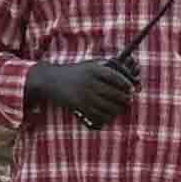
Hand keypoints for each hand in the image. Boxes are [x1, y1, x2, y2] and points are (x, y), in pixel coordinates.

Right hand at [27, 50, 143, 126]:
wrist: (49, 80)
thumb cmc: (73, 72)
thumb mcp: (88, 65)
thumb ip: (105, 68)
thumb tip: (127, 74)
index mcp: (93, 69)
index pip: (116, 77)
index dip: (126, 84)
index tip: (131, 88)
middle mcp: (89, 82)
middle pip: (115, 93)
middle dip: (124, 99)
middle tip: (128, 100)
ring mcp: (84, 95)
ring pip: (108, 106)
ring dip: (117, 109)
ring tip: (120, 109)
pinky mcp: (79, 105)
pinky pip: (98, 114)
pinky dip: (107, 116)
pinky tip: (109, 115)